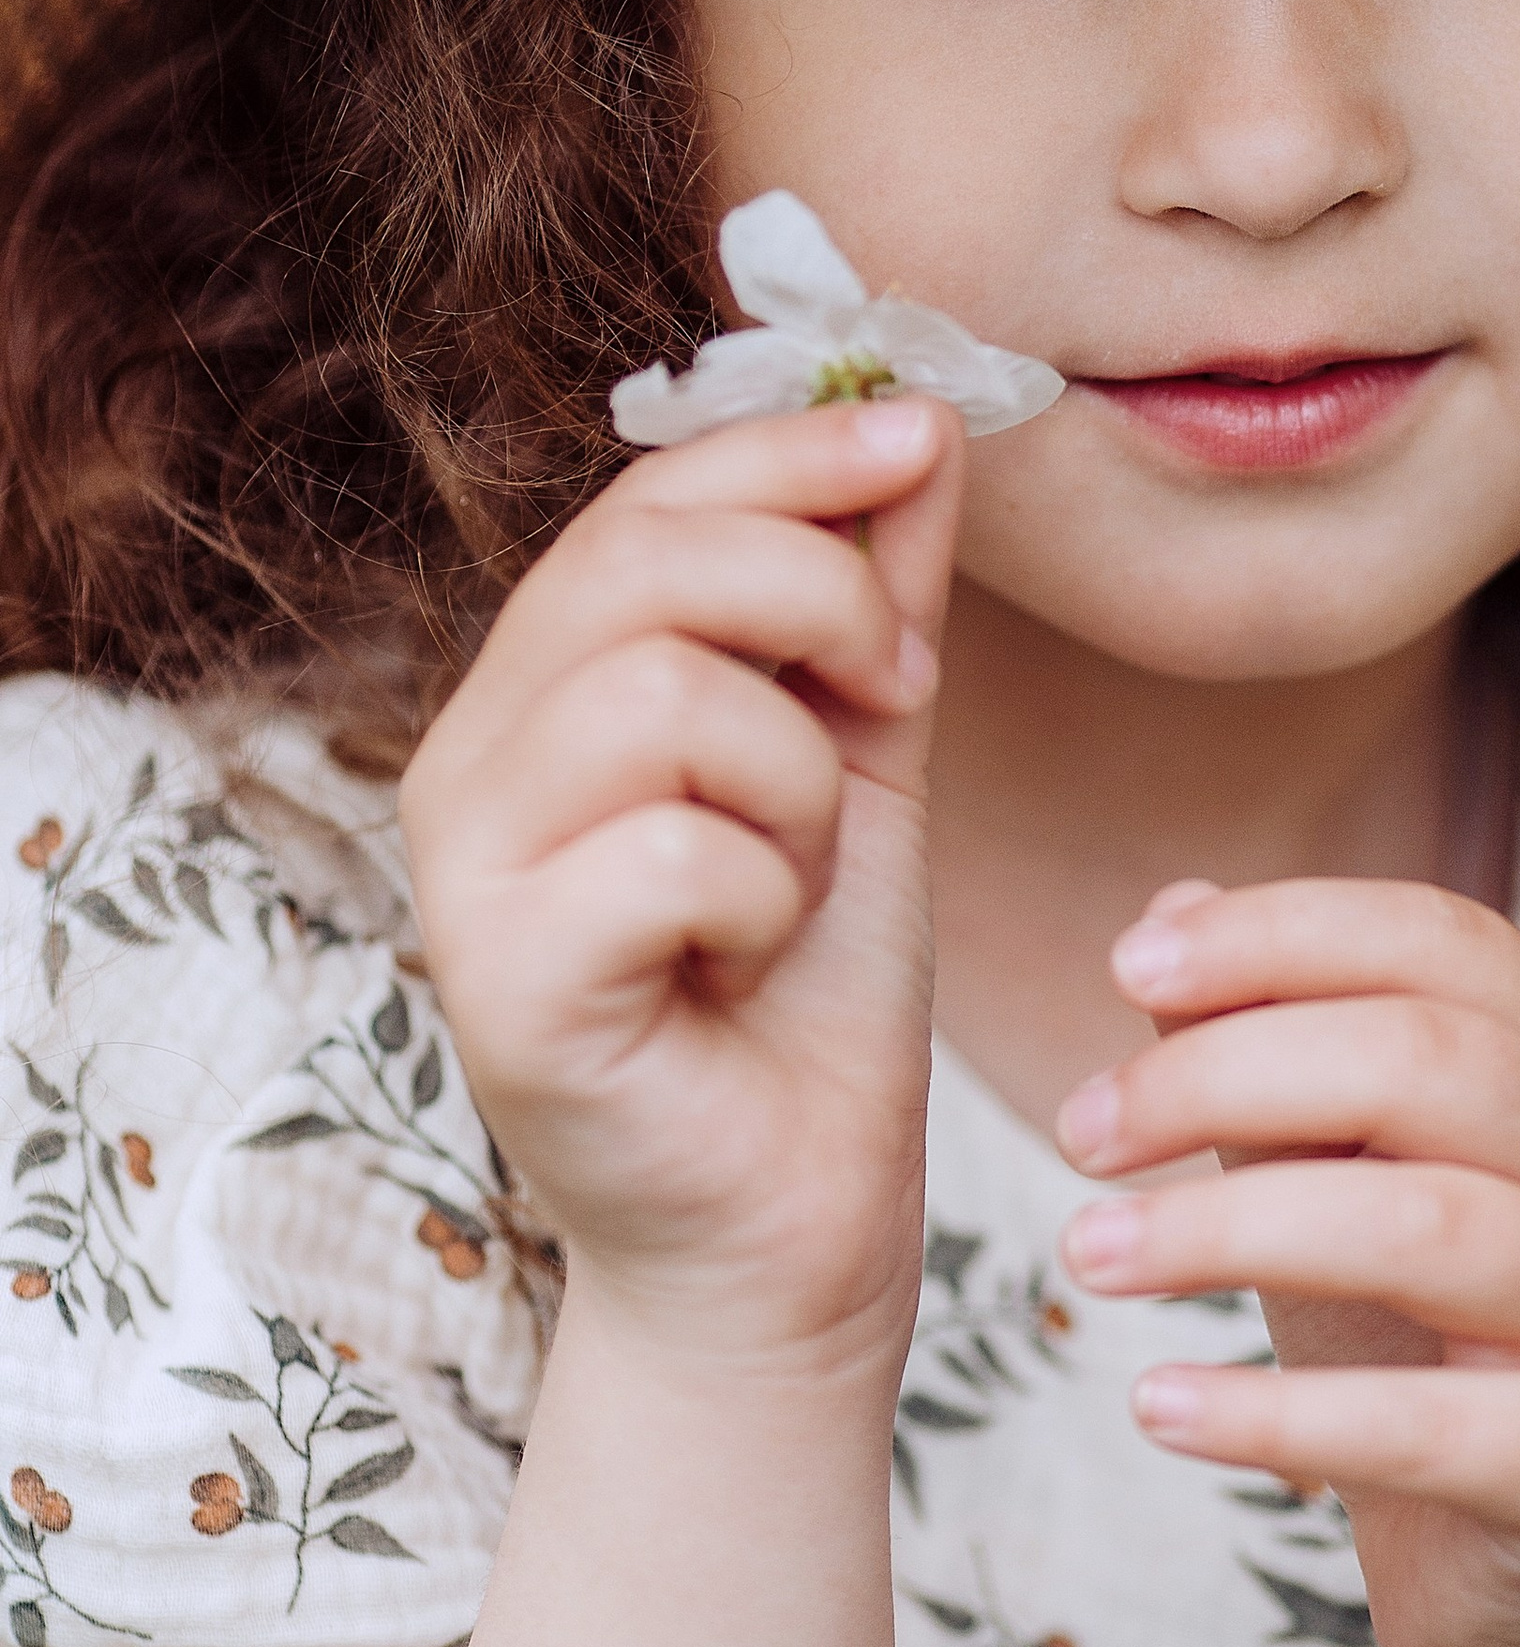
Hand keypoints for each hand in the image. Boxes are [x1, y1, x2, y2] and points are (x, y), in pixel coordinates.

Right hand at [400, 399, 962, 1362]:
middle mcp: (471, 762)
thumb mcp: (870, 757)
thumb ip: (875, 598)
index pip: (643, 500)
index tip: (925, 440)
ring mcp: (467, 877)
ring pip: (662, 698)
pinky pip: (668, 851)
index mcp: (546, 691)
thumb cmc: (813, 999)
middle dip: (822, 599)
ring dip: (799, 779)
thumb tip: (921, 420)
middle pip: (643, 565)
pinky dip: (763, 893)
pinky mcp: (500, 987)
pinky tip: (747, 959)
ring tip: (798, 873)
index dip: (793, 448)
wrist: (795, 1226)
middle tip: (898, 693)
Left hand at [1051, 880, 1519, 1646]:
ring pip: (1423, 1226)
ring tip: (1085, 1257)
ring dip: (1227, 1227)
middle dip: (1226, 1076)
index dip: (1281, 934)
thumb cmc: (1428, 1344)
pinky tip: (1155, 1405)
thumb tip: (1169, 914)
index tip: (1123, 968)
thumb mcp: (1349, 1179)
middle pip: (1426, 1063)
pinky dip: (1273, 1414)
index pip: (1440, 943)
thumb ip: (1275, 1051)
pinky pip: (1425, 1426)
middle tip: (1080, 1134)